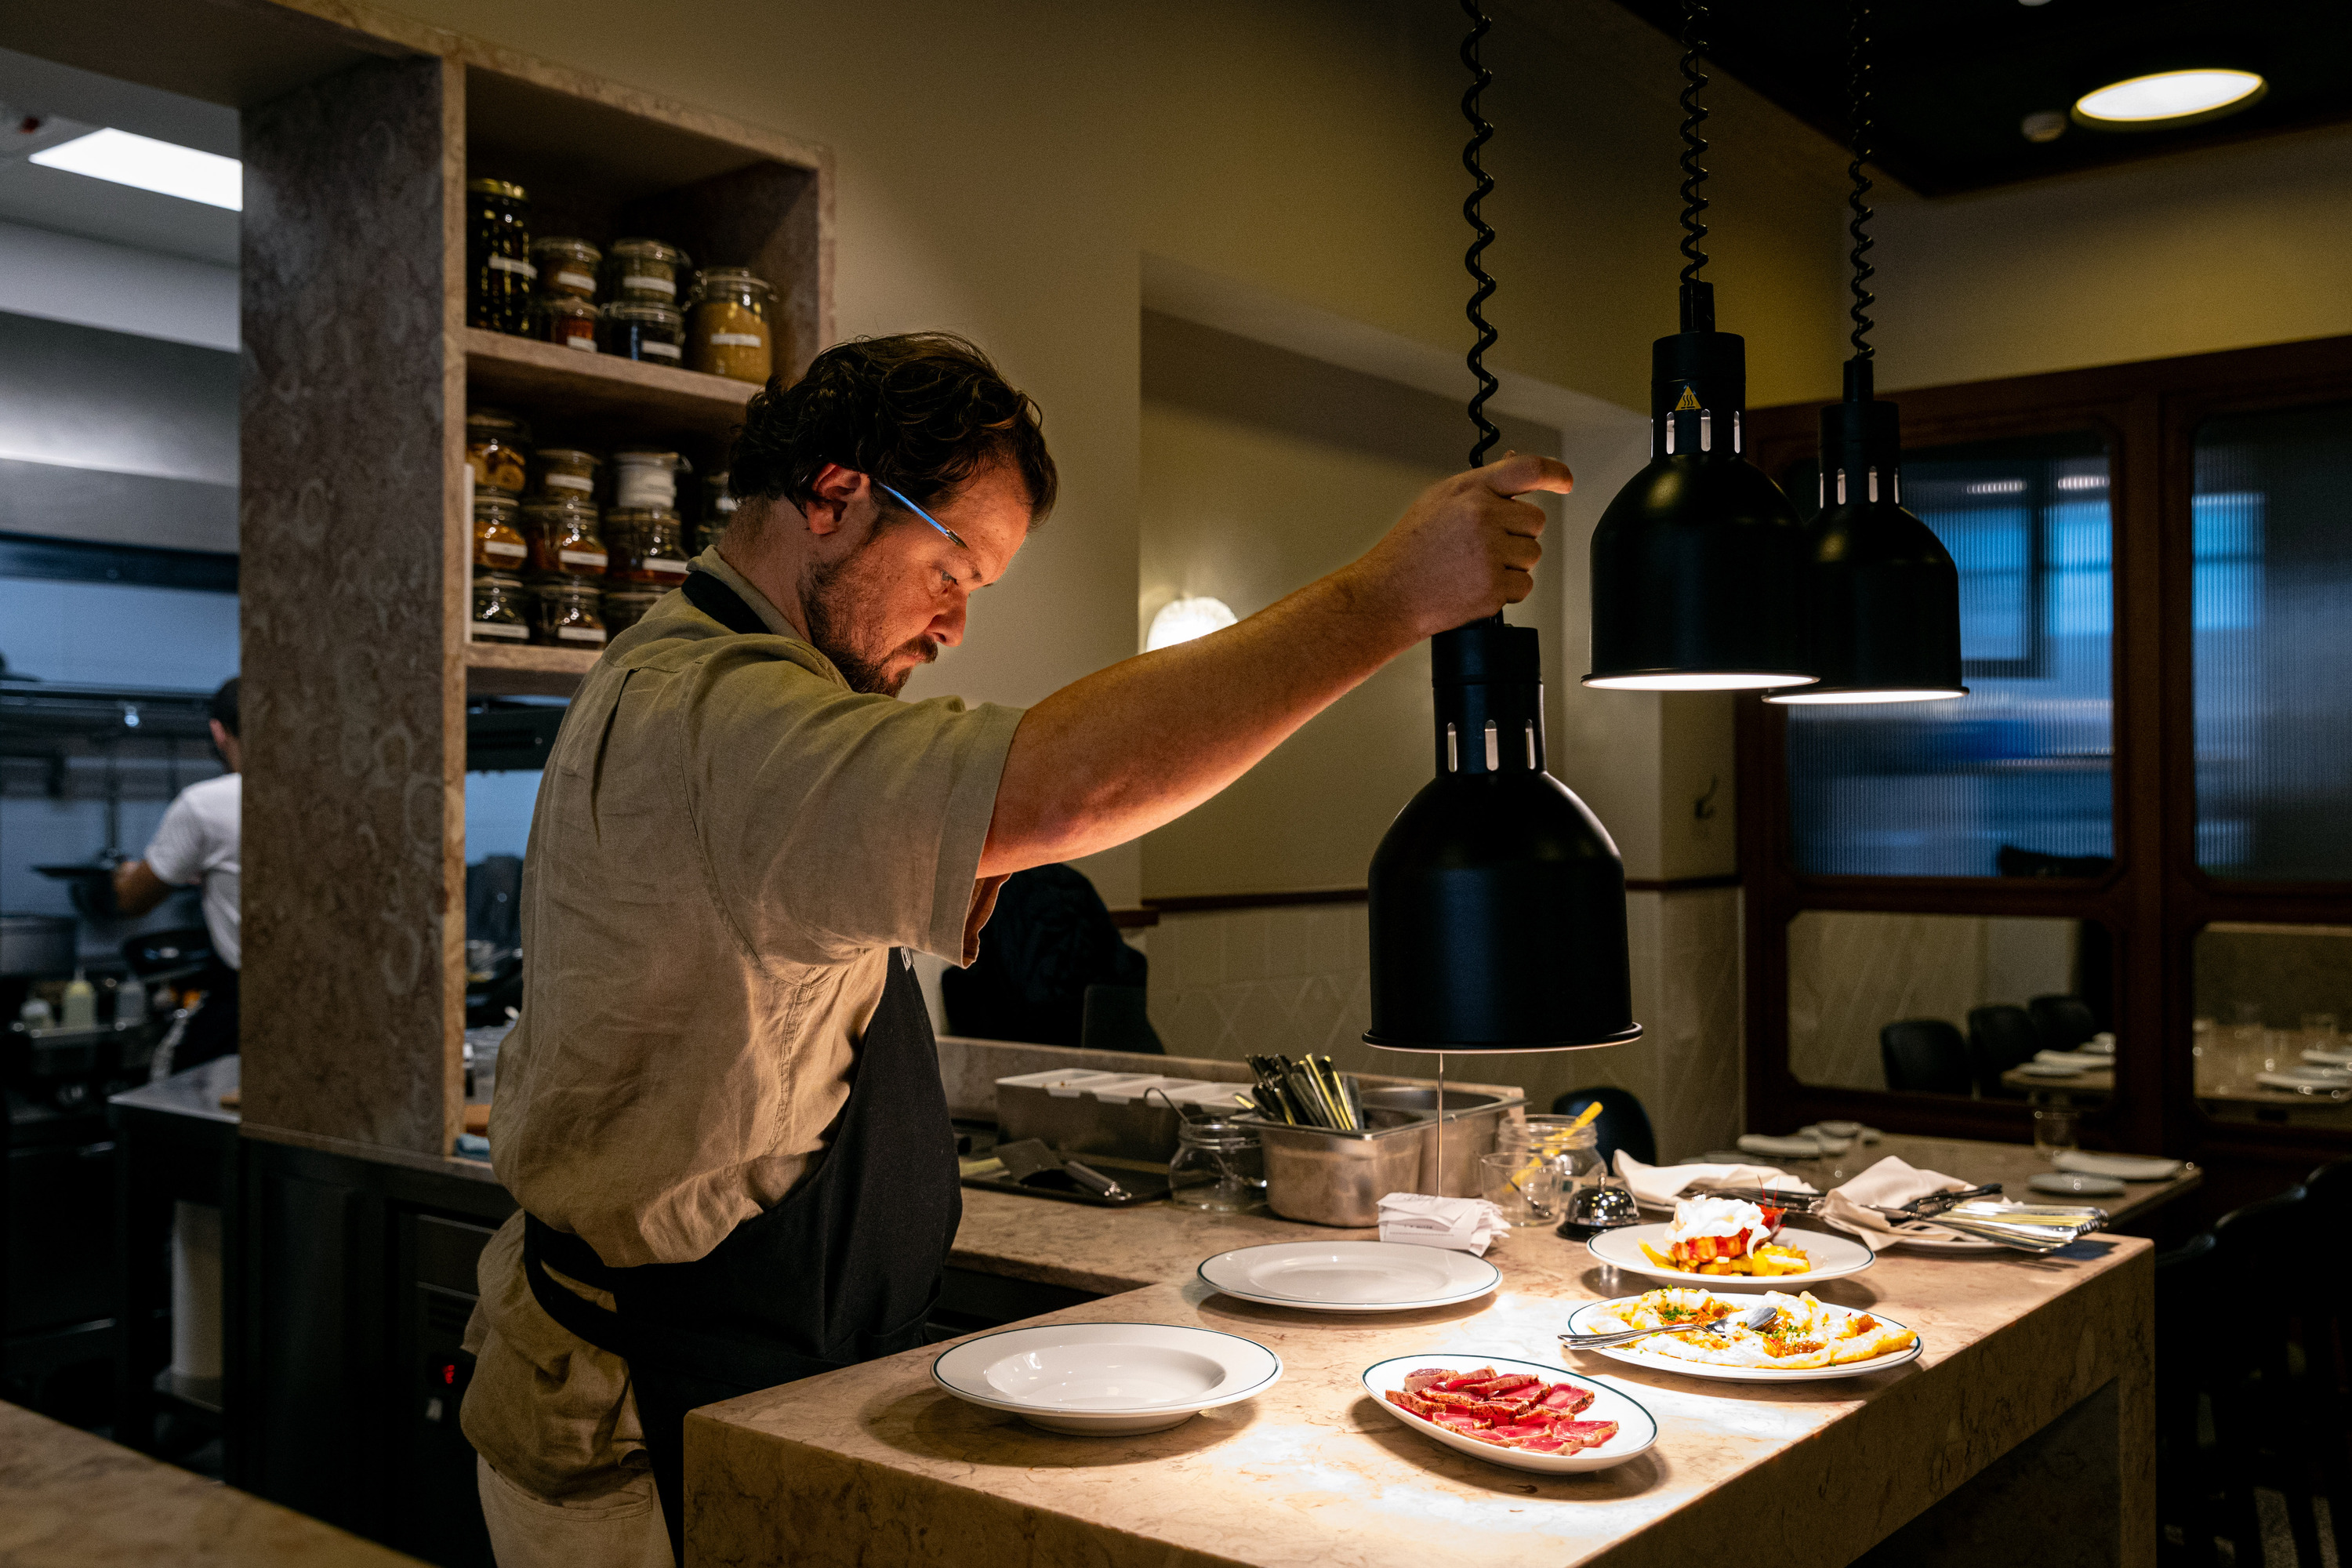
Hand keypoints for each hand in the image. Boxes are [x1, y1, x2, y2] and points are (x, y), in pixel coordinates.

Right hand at [1345, 452, 1569, 637]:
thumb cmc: (1410, 550)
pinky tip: (1476, 584)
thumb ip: (1481, 485)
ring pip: (1532, 555)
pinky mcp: (1494, 588)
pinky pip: (1525, 585)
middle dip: (1517, 533)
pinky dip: (1507, 589)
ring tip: (1474, 565)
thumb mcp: (1438, 500)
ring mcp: (1489, 554)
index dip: (1554, 473)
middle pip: (1535, 521)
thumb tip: (1515, 467)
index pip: (1528, 470)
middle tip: (1484, 543)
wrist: (1388, 594)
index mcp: (1469, 490)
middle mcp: (1482, 517)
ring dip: (1512, 563)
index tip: (1563, 481)